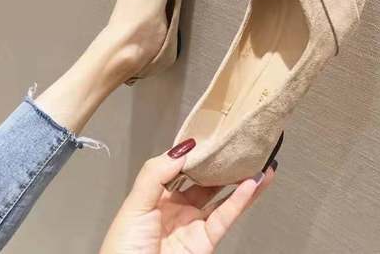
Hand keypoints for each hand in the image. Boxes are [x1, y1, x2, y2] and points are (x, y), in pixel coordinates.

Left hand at [100, 139, 276, 253]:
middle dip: (220, 164)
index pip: (180, 168)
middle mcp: (177, 208)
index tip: (211, 136)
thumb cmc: (122, 249)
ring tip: (257, 161)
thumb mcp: (135, 204)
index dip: (196, 153)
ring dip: (240, 180)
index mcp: (156, 196)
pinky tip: (253, 183)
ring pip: (221, 197)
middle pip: (204, 180)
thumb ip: (155, 174)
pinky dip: (241, 200)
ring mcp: (192, 224)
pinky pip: (226, 216)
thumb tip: (182, 149)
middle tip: (237, 146)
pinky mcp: (206, 241)